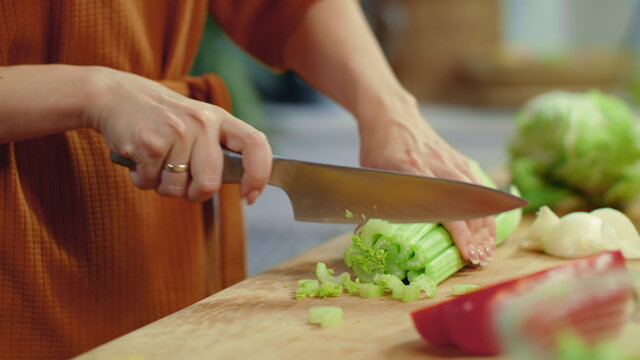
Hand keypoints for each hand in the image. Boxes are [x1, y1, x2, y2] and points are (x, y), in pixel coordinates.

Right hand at [83, 67, 271, 202]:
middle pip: (210, 183)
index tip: (250, 197)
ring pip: (177, 189)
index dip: (258, 175)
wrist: (115, 95)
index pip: (255, 144)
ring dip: (162, 186)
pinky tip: (139, 159)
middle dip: (194, 194)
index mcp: (219, 118)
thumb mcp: (197, 122)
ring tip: (156, 163)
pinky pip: (151, 183)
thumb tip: (241, 183)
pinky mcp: (151, 144)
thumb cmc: (162, 118)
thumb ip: (217, 148)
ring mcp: (177, 132)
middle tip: (181, 184)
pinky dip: (142, 180)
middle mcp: (202, 123)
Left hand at [356, 99, 495, 265]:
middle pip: (468, 203)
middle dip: (479, 234)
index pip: (444, 206)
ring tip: (488, 248)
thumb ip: (369, 206)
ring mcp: (451, 160)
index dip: (459, 232)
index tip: (468, 252)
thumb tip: (363, 237)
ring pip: (478, 195)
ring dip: (486, 223)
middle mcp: (438, 165)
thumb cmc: (378, 148)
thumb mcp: (368, 176)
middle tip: (481, 258)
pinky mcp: (458, 158)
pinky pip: (478, 185)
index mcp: (413, 170)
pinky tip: (488, 225)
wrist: (391, 115)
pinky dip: (485, 206)